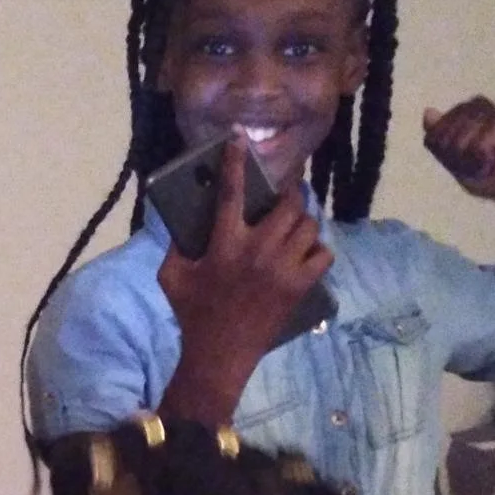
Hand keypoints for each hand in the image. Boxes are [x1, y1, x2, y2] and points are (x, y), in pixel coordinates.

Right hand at [157, 134, 331, 386]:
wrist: (220, 354)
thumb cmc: (192, 313)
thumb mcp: (171, 276)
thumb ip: (176, 245)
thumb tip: (184, 220)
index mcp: (224, 244)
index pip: (232, 193)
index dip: (237, 163)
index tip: (240, 139)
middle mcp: (257, 250)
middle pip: (288, 204)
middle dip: (289, 195)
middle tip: (284, 197)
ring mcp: (283, 268)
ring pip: (308, 226)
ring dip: (302, 221)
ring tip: (293, 226)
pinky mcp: (300, 286)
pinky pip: (323, 254)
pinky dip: (317, 250)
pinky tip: (305, 253)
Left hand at [422, 98, 494, 205]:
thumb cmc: (487, 175)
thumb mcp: (453, 161)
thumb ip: (438, 140)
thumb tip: (427, 111)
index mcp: (463, 111)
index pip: (433, 132)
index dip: (443, 154)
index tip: (463, 159)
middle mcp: (477, 106)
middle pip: (443, 136)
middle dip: (456, 158)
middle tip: (476, 162)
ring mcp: (491, 111)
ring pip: (459, 140)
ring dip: (470, 160)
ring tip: (487, 161)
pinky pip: (478, 146)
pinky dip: (483, 161)